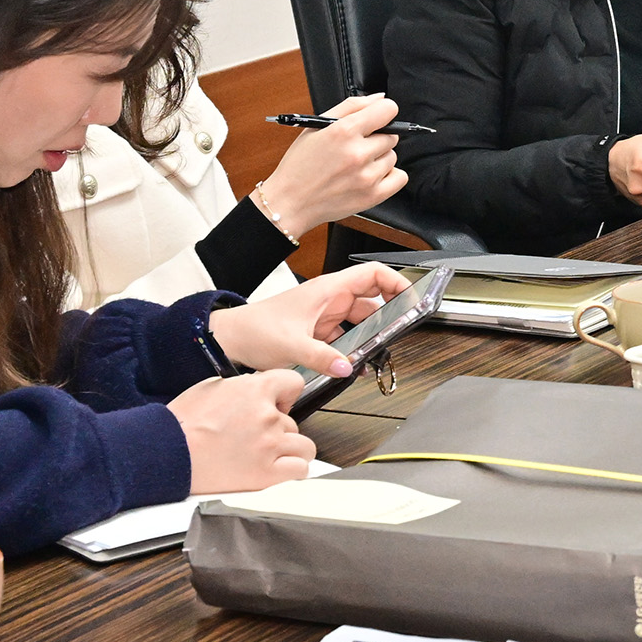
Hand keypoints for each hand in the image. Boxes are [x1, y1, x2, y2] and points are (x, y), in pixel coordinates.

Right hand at [168, 369, 315, 493]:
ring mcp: (269, 446)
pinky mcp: (267, 473)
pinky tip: (277, 468)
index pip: (293, 384)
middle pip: (293, 420)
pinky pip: (300, 469)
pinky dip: (292, 469)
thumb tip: (256, 389)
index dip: (285, 395)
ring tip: (267, 453)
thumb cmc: (181, 423)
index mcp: (255, 391)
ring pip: (303, 445)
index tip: (279, 403)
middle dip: (278, 428)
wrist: (166, 453)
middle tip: (255, 436)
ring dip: (289, 449)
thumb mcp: (211, 387)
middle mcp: (267, 417)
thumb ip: (242, 387)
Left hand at [207, 262, 409, 373]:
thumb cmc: (254, 329)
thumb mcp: (290, 344)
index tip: (411, 298)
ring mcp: (326, 316)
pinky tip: (356, 364)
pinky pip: (347, 338)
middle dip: (389, 315)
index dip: (396, 281)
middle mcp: (331, 300)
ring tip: (380, 352)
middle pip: (373, 300)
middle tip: (400, 331)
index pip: (372, 274)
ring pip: (362, 321)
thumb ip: (321, 357)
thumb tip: (346, 367)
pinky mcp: (320, 333)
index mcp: (328, 290)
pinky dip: (356, 349)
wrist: (230, 339)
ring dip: (372, 335)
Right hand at [259, 95, 408, 235]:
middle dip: (376, 139)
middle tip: (354, 148)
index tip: (376, 119)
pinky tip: (368, 176)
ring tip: (355, 165)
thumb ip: (351, 107)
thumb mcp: (316, 127)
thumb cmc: (300, 165)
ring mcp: (367, 176)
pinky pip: (400, 177)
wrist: (290, 202)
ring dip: (379, 159)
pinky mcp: (373, 196)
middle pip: (391, 135)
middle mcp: (358, 153)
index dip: (382, 112)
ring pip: (393, 156)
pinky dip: (388, 176)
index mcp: (344, 131)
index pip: (388, 110)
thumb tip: (380, 98)